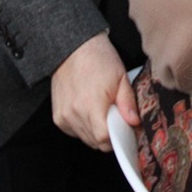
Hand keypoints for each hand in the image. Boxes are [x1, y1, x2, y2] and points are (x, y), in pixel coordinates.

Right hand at [49, 32, 136, 150]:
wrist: (73, 48)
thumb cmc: (98, 59)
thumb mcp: (120, 77)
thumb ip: (128, 103)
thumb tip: (134, 122)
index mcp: (91, 106)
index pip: (104, 139)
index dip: (116, 138)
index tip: (122, 129)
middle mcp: (74, 114)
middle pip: (95, 143)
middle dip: (108, 136)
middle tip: (114, 118)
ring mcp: (64, 117)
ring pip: (85, 139)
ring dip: (95, 132)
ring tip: (100, 112)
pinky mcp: (57, 117)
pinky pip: (74, 132)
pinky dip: (83, 127)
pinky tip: (88, 112)